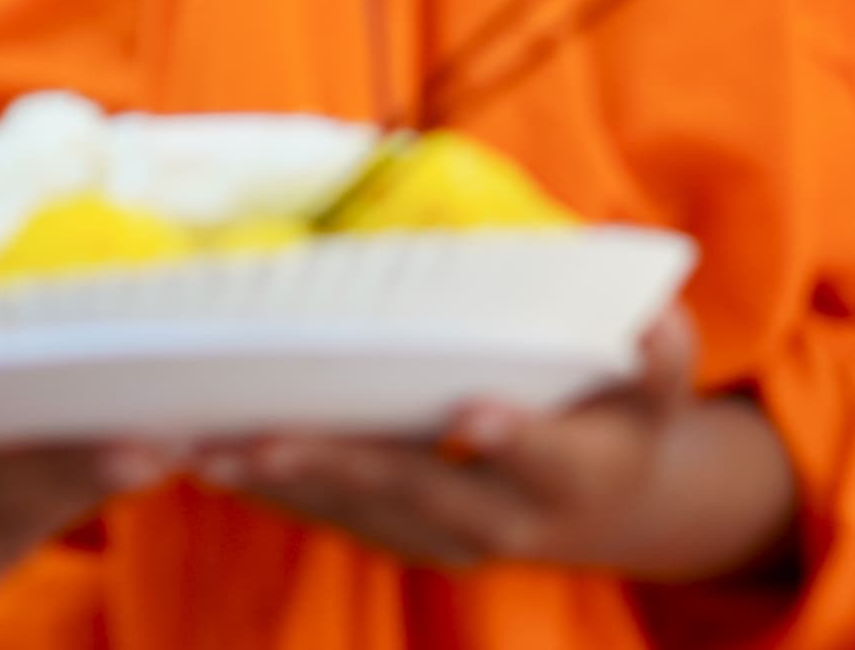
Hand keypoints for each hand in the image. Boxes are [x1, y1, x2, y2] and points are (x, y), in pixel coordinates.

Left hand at [193, 313, 792, 581]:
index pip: (549, 459)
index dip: (515, 440)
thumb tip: (647, 318)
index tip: (472, 415)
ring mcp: (446, 537)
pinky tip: (200, 457)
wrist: (595, 486)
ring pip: (361, 514)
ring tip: (207, 449)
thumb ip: (654, 346)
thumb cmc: (617, 395)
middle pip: (427, 496)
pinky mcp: (395, 534)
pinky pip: (327, 517)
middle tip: (269, 440)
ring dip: (283, 485)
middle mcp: (511, 520)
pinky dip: (265, 491)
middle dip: (348, 468)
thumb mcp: (652, 368)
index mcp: (580, 471)